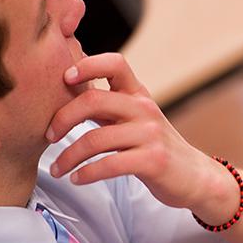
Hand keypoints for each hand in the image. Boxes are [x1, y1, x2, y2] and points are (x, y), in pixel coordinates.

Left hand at [46, 53, 235, 217]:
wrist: (195, 177)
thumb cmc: (156, 148)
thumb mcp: (136, 119)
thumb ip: (108, 105)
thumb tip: (69, 85)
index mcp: (139, 94)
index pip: (115, 63)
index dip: (87, 65)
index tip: (64, 78)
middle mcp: (145, 109)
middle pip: (93, 100)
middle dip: (62, 118)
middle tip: (48, 136)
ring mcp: (150, 135)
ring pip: (95, 139)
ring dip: (68, 157)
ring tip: (57, 170)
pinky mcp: (153, 161)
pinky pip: (109, 165)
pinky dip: (86, 174)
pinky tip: (77, 179)